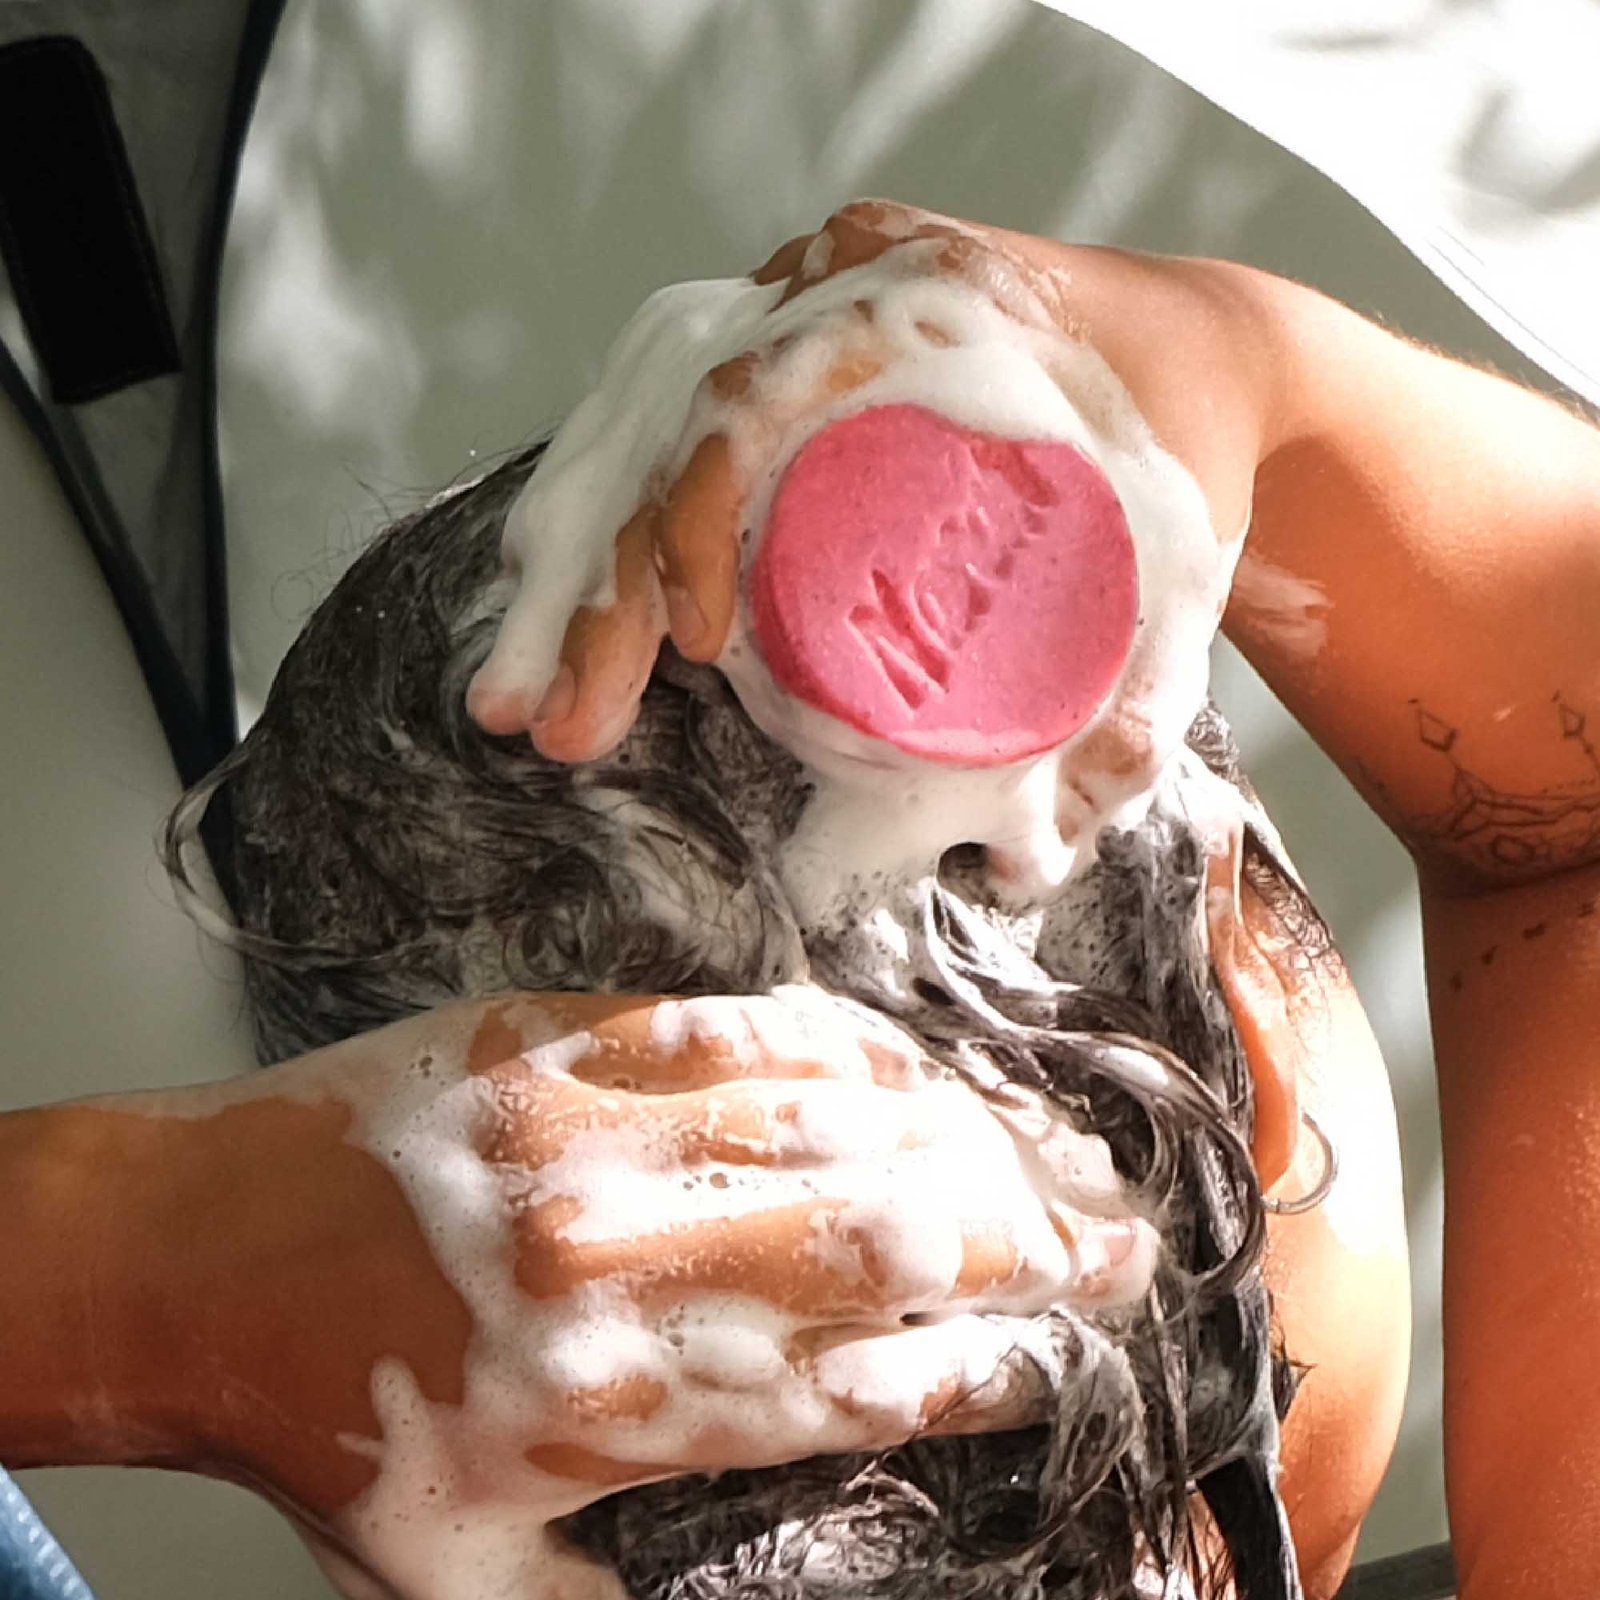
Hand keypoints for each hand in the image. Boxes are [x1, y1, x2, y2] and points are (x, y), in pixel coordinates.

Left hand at [4, 988, 1151, 1599]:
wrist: (193, 1251)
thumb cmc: (325, 1417)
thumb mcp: (465, 1574)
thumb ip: (616, 1597)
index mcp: (624, 1406)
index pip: (869, 1379)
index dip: (996, 1351)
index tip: (1086, 1328)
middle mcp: (632, 1262)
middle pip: (886, 1239)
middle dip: (1026, 1236)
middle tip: (1118, 1228)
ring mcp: (601, 1130)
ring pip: (833, 1122)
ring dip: (962, 1135)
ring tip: (1048, 1146)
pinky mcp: (564, 1037)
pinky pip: (738, 1026)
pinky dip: (840, 1042)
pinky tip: (909, 1059)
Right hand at [467, 201, 1275, 785]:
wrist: (1193, 355)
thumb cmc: (1187, 452)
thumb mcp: (1176, 565)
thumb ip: (1127, 704)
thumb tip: (1027, 861)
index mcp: (921, 297)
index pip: (748, 393)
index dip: (688, 521)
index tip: (688, 648)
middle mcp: (830, 280)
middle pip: (657, 422)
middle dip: (587, 585)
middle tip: (543, 723)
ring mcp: (786, 307)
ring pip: (625, 424)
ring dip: (563, 566)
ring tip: (519, 699)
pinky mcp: (766, 351)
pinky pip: (641, 421)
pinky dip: (590, 515)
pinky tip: (550, 602)